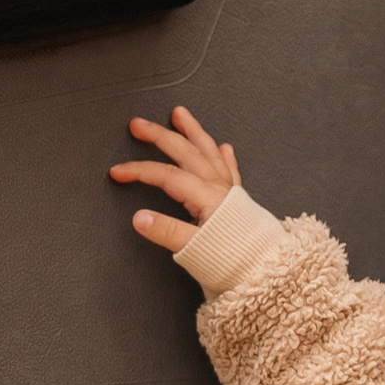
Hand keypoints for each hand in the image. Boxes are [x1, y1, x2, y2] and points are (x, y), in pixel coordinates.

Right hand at [109, 105, 240, 255]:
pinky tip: (224, 146)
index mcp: (206, 197)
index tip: (118, 172)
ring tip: (181, 114)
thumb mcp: (193, 249)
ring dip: (193, 131)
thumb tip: (139, 218)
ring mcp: (230, 191)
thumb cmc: (233, 261)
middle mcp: (218, 188)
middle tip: (138, 125)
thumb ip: (165, 231)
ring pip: (209, 151)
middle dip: (160, 135)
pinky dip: (224, 155)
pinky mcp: (239, 200)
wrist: (266, 271)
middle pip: (185, 152)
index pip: (165, 175)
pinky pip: (230, 169)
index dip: (139, 171)